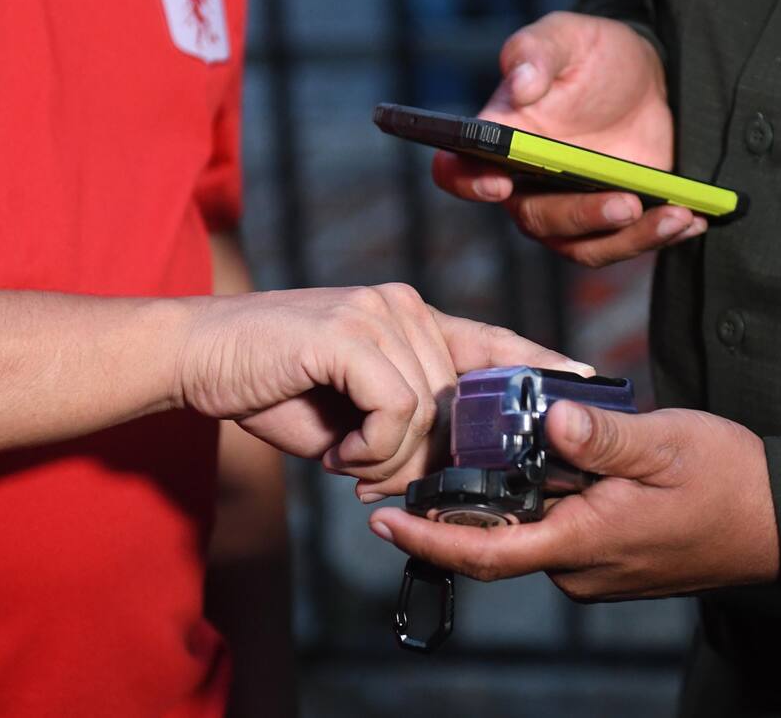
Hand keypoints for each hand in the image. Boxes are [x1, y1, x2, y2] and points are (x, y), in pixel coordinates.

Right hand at [176, 284, 589, 499]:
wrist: (195, 356)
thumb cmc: (272, 384)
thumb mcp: (350, 412)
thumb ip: (399, 426)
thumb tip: (433, 465)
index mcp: (411, 318)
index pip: (492, 339)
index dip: (540, 360)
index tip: (585, 376)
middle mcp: (404, 307)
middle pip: (459, 398)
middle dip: (426, 455)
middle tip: (373, 473)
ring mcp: (378, 314)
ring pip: (430, 409)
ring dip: (389, 457)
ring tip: (346, 458)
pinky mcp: (349, 333)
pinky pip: (396, 408)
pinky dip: (371, 447)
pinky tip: (337, 450)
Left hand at [368, 401, 779, 599]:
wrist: (780, 523)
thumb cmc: (728, 482)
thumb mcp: (666, 444)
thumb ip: (603, 436)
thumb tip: (549, 418)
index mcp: (584, 541)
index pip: (487, 554)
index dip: (428, 541)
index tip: (382, 524)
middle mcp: (581, 566)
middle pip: (499, 540)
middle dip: (459, 507)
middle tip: (424, 461)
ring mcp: (597, 567)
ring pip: (529, 532)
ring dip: (501, 500)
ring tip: (480, 449)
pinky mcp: (612, 558)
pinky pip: (557, 532)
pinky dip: (535, 502)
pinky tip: (538, 462)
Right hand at [433, 11, 707, 266]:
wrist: (650, 74)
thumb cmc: (593, 53)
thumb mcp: (567, 37)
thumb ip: (536, 52)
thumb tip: (518, 83)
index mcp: (500, 140)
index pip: (461, 171)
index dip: (469, 182)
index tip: (499, 182)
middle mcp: (526, 186)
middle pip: (537, 219)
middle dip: (581, 216)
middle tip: (625, 202)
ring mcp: (570, 210)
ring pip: (585, 246)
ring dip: (630, 238)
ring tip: (676, 215)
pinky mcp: (612, 223)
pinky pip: (627, 244)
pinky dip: (660, 236)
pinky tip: (692, 218)